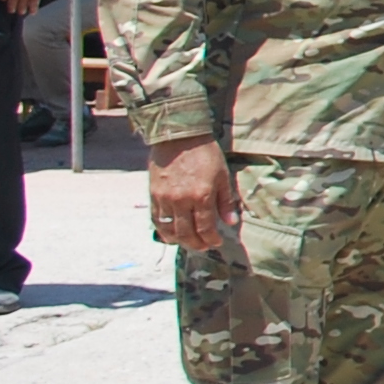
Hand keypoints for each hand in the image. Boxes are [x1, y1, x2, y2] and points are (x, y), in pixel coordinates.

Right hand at [150, 136, 237, 253]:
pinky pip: (156, 220)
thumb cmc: (205, 154)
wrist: (178, 137)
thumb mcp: (223, 175)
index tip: (217, 242)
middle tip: (204, 246)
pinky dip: (163, 231)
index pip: (205, 228)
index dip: (211, 239)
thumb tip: (231, 222)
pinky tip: (171, 234)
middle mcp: (181, 201)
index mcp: (201, 196)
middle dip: (196, 244)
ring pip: (169, 230)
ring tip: (189, 242)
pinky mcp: (153, 195)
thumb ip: (226, 201)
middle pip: (186, 233)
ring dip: (180, 241)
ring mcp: (164, 199)